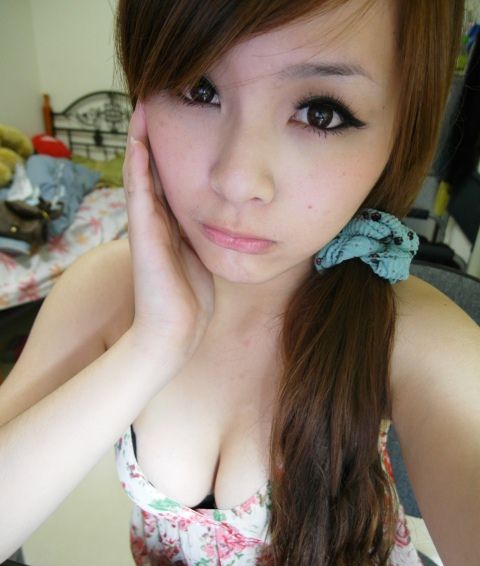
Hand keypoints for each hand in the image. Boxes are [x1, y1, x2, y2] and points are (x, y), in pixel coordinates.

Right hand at [123, 101, 214, 362]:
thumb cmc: (191, 300)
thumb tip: (226, 222)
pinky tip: (140, 137)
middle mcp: (156, 220)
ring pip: (141, 172)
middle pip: (153, 168)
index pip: (171, 179)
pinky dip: (138, 163)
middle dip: (156, 135)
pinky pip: (139, 190)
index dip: (174, 150)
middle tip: (157, 99)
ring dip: (141, 139)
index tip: (185, 121)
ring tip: (144, 106)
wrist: (175, 330)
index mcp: (172, 225)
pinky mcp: (143, 233)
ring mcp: (146, 225)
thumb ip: (206, 238)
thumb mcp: (204, 258)